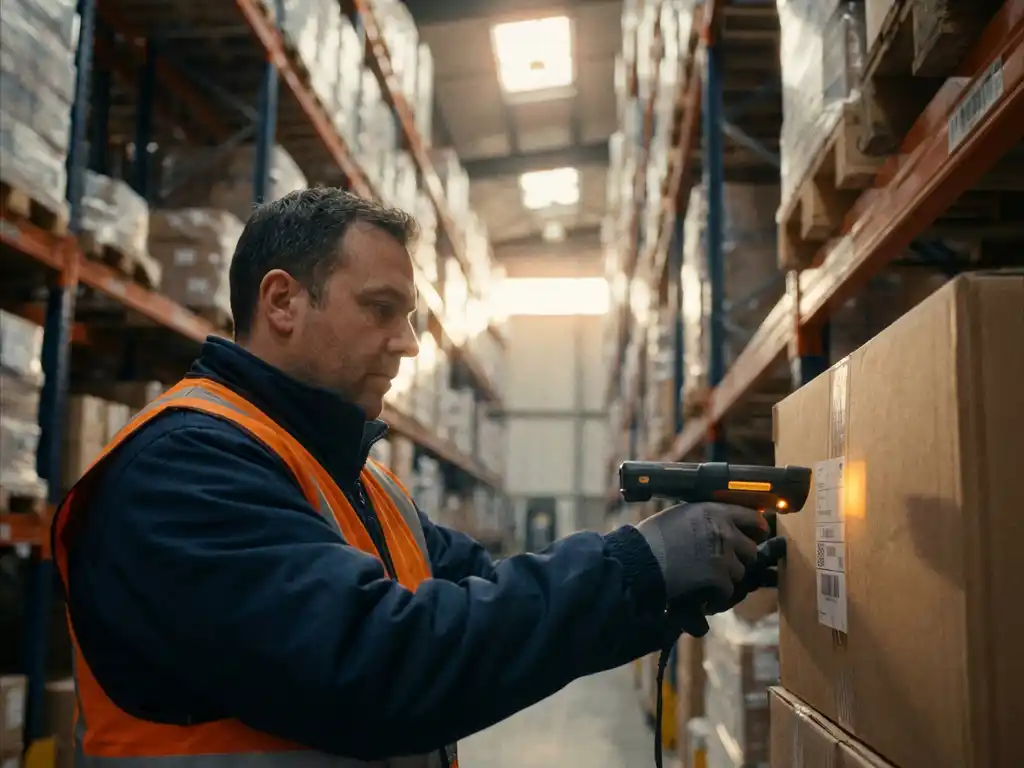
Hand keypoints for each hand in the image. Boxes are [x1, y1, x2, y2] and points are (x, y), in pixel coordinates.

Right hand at [635, 502, 776, 632]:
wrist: (641, 561)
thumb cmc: (653, 537)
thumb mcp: (681, 514)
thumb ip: (705, 517)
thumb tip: (721, 523)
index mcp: (715, 511)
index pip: (752, 517)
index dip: (757, 529)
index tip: (757, 536)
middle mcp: (724, 531)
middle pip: (751, 550)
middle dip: (739, 558)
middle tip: (722, 564)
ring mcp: (724, 556)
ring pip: (740, 572)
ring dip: (726, 578)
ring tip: (704, 578)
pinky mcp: (719, 579)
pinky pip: (727, 591)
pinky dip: (716, 595)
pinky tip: (701, 593)